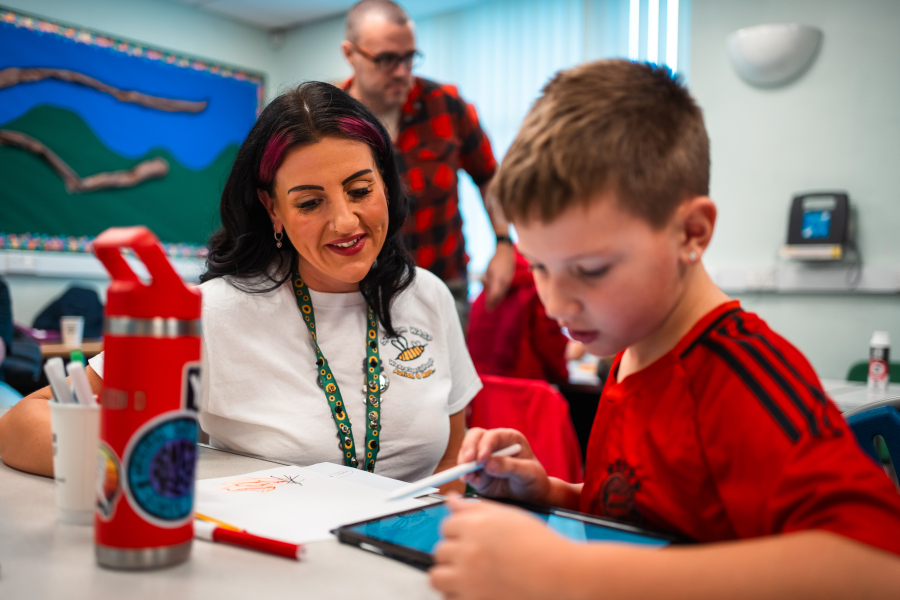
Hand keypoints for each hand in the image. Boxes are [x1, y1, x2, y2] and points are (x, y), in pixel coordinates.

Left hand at [430, 496, 574, 599]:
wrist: (560, 575)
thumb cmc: (540, 545)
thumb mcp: (509, 515)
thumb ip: (475, 507)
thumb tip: (451, 500)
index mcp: (475, 526)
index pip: (446, 525)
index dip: (459, 531)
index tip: (470, 537)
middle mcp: (468, 551)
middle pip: (440, 550)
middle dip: (453, 552)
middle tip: (474, 556)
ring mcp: (468, 580)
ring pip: (437, 576)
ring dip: (449, 574)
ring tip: (467, 575)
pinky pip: (449, 598)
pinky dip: (457, 594)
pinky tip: (474, 589)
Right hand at [457, 428, 549, 504]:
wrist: (532, 496)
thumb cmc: (534, 479)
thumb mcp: (529, 473)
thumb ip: (510, 467)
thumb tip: (488, 464)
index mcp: (509, 438)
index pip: (492, 435)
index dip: (485, 445)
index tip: (482, 458)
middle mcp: (494, 445)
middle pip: (474, 438)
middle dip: (468, 449)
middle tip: (467, 462)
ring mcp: (484, 459)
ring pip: (467, 454)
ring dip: (464, 464)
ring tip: (467, 476)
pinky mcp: (478, 473)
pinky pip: (467, 471)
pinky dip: (465, 475)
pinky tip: (470, 480)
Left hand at [482, 242, 514, 310]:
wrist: (506, 252)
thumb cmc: (495, 261)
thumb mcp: (488, 271)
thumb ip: (488, 281)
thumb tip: (486, 289)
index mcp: (498, 279)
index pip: (494, 294)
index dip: (491, 302)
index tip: (487, 308)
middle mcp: (505, 281)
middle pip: (499, 296)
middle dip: (494, 303)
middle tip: (489, 309)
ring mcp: (509, 281)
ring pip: (503, 293)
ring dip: (498, 299)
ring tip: (492, 305)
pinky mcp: (510, 280)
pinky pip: (506, 289)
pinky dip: (501, 294)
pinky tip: (498, 296)